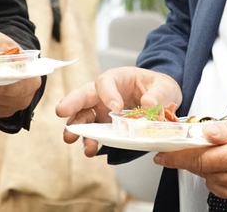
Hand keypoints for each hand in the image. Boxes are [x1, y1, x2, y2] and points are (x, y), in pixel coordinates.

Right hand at [55, 67, 181, 155]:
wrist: (161, 101)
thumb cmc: (158, 88)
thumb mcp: (165, 86)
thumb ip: (158, 94)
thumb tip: (148, 103)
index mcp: (119, 78)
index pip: (106, 81)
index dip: (108, 94)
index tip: (115, 108)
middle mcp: (106, 93)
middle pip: (84, 95)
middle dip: (72, 103)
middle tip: (61, 111)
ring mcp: (102, 110)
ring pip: (84, 116)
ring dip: (76, 127)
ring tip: (71, 138)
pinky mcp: (104, 126)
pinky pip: (93, 133)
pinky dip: (89, 141)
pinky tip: (90, 149)